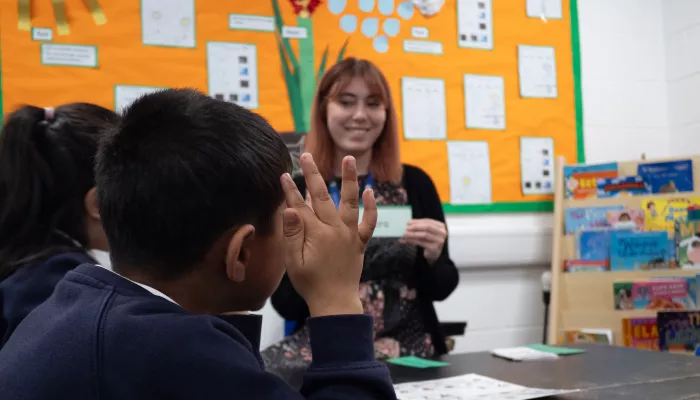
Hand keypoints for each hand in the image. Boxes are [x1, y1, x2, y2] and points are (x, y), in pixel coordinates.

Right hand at [281, 153, 376, 316]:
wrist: (336, 302)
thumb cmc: (311, 284)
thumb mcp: (294, 262)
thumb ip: (292, 235)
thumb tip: (289, 209)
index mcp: (316, 234)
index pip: (300, 206)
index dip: (290, 190)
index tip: (282, 174)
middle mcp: (335, 229)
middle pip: (322, 196)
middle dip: (313, 174)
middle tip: (306, 156)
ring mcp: (350, 234)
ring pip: (349, 201)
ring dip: (348, 179)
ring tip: (348, 158)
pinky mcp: (359, 242)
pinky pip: (369, 222)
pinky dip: (371, 207)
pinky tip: (370, 191)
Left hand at [402, 219, 446, 263]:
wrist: (433, 254)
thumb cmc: (429, 241)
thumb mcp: (425, 232)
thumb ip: (419, 227)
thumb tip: (408, 223)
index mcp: (441, 226)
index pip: (428, 221)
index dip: (417, 221)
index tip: (408, 222)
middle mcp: (442, 233)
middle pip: (427, 227)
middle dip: (415, 226)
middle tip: (406, 228)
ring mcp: (439, 241)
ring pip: (424, 234)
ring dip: (413, 233)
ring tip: (405, 234)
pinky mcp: (435, 248)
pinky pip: (422, 242)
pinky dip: (414, 240)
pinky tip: (408, 240)